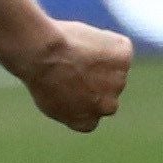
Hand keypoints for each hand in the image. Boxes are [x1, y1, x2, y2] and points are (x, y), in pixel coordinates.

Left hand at [9, 19, 131, 132]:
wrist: (41, 53)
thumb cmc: (38, 74)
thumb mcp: (49, 100)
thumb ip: (71, 105)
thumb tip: (81, 98)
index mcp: (87, 123)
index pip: (92, 112)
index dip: (82, 94)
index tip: (69, 81)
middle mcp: (107, 107)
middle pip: (107, 92)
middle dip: (97, 79)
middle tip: (73, 64)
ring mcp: (119, 82)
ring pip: (115, 69)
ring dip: (101, 60)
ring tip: (75, 51)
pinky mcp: (124, 58)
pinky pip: (119, 47)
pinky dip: (107, 42)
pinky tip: (85, 40)